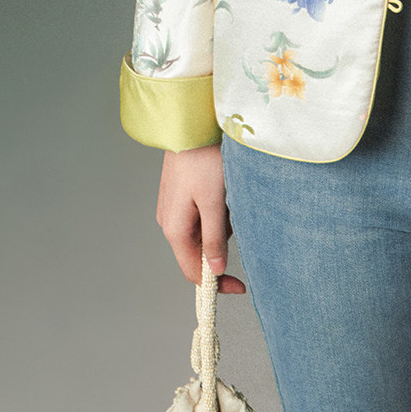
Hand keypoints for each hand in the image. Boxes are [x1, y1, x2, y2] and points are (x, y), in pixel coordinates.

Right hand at [156, 145, 246, 292]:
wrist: (191, 125)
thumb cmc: (203, 160)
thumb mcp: (214, 202)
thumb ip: (214, 239)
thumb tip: (215, 270)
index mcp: (175, 230)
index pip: (193, 272)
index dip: (217, 282)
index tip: (241, 286)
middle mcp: (169, 222)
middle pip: (200, 250)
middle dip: (223, 240)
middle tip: (234, 212)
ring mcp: (174, 208)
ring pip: (204, 230)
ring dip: (222, 219)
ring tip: (227, 191)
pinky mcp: (181, 195)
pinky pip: (203, 213)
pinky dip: (217, 207)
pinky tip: (222, 185)